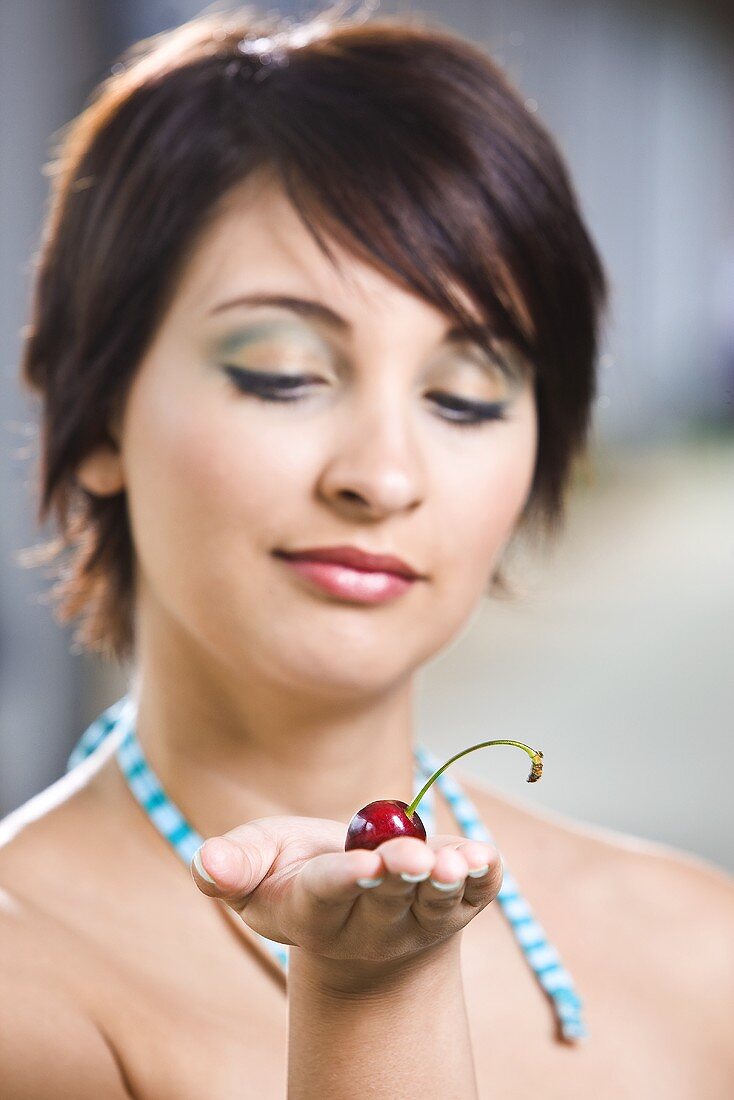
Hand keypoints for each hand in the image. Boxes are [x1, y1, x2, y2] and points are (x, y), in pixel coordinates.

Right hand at [191, 816, 501, 969]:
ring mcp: (417, 918)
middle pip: (387, 901)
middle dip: (399, 875)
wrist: (357, 893)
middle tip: (410, 854)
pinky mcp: (457, 903)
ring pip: (435, 904)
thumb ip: (231, 864)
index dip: (345, 881)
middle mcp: (370, 926)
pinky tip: (488, 857)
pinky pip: (476, 895)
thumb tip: (207, 863)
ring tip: (455, 861)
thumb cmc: (296, 869)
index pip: (329, 897)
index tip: (361, 865)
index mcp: (314, 913)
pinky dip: (485, 876)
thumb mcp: (257, 862)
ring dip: (447, 881)